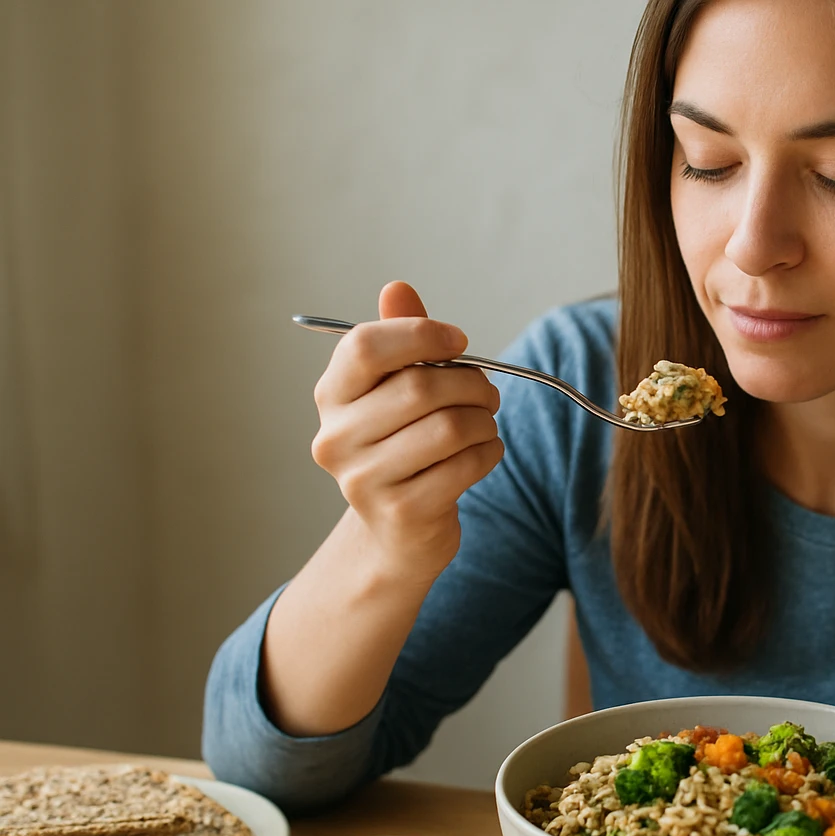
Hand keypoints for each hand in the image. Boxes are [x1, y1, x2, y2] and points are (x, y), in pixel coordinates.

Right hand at [310, 281, 504, 581]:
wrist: (396, 533)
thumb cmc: (403, 446)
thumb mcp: (396, 390)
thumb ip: (400, 339)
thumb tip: (397, 288)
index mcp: (331, 396)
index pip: (364, 346)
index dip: (420, 334)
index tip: (458, 342)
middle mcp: (336, 438)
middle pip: (420, 387)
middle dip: (471, 384)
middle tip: (488, 393)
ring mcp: (364, 479)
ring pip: (449, 427)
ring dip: (483, 420)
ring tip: (484, 424)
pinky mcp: (401, 512)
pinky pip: (464, 466)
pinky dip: (488, 453)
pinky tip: (484, 453)